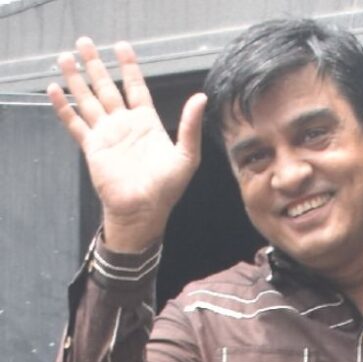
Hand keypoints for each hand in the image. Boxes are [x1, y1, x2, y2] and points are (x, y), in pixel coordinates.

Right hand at [47, 37, 206, 251]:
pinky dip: (63, 107)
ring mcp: (107, 134)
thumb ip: (191, 126)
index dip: (129, 67)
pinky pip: (74, 123)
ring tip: (65, 58)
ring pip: (88, 100)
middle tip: (85, 42)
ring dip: (76, 80)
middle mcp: (125, 125)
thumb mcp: (187, 156)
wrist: (143, 211)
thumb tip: (201, 98)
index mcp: (147, 123)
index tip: (122, 47)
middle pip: (107, 87)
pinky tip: (53, 90)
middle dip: (96, 65)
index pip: (136, 87)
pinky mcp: (92, 147)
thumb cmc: (168, 188)